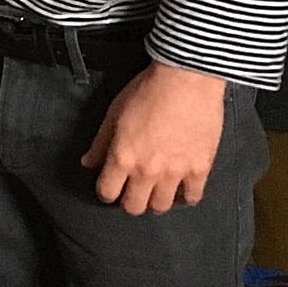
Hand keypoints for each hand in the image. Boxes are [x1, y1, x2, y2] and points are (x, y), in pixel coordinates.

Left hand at [81, 61, 226, 214]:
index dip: (104, 192)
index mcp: (123, 157)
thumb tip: (87, 162)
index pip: (107, 192)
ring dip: (154, 201)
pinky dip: (184, 197)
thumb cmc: (146, 91)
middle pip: (134, 207)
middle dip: (128, 201)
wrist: (185, 80)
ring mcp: (175, 173)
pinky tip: (179, 188)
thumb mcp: (113, 114)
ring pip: (161, 207)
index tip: (108, 186)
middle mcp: (147, 171)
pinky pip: (192, 198)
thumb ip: (100, 143)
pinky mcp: (200, 169)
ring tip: (153, 190)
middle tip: (130, 190)